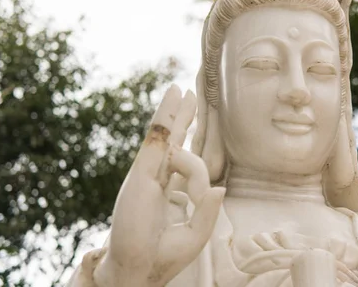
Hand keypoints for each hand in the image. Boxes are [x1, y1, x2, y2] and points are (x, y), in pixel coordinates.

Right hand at [94, 85, 224, 286]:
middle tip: (190, 96)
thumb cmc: (162, 257)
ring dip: (176, 111)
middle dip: (182, 118)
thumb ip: (207, 211)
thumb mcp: (194, 234)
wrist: (136, 272)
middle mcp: (156, 178)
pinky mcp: (142, 173)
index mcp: (166, 191)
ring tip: (183, 89)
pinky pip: (157, 138)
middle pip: (173, 141)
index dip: (200, 167)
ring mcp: (147, 173)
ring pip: (166, 135)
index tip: (206, 185)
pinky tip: (174, 96)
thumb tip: (220, 187)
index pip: (185, 163)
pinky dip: (166, 115)